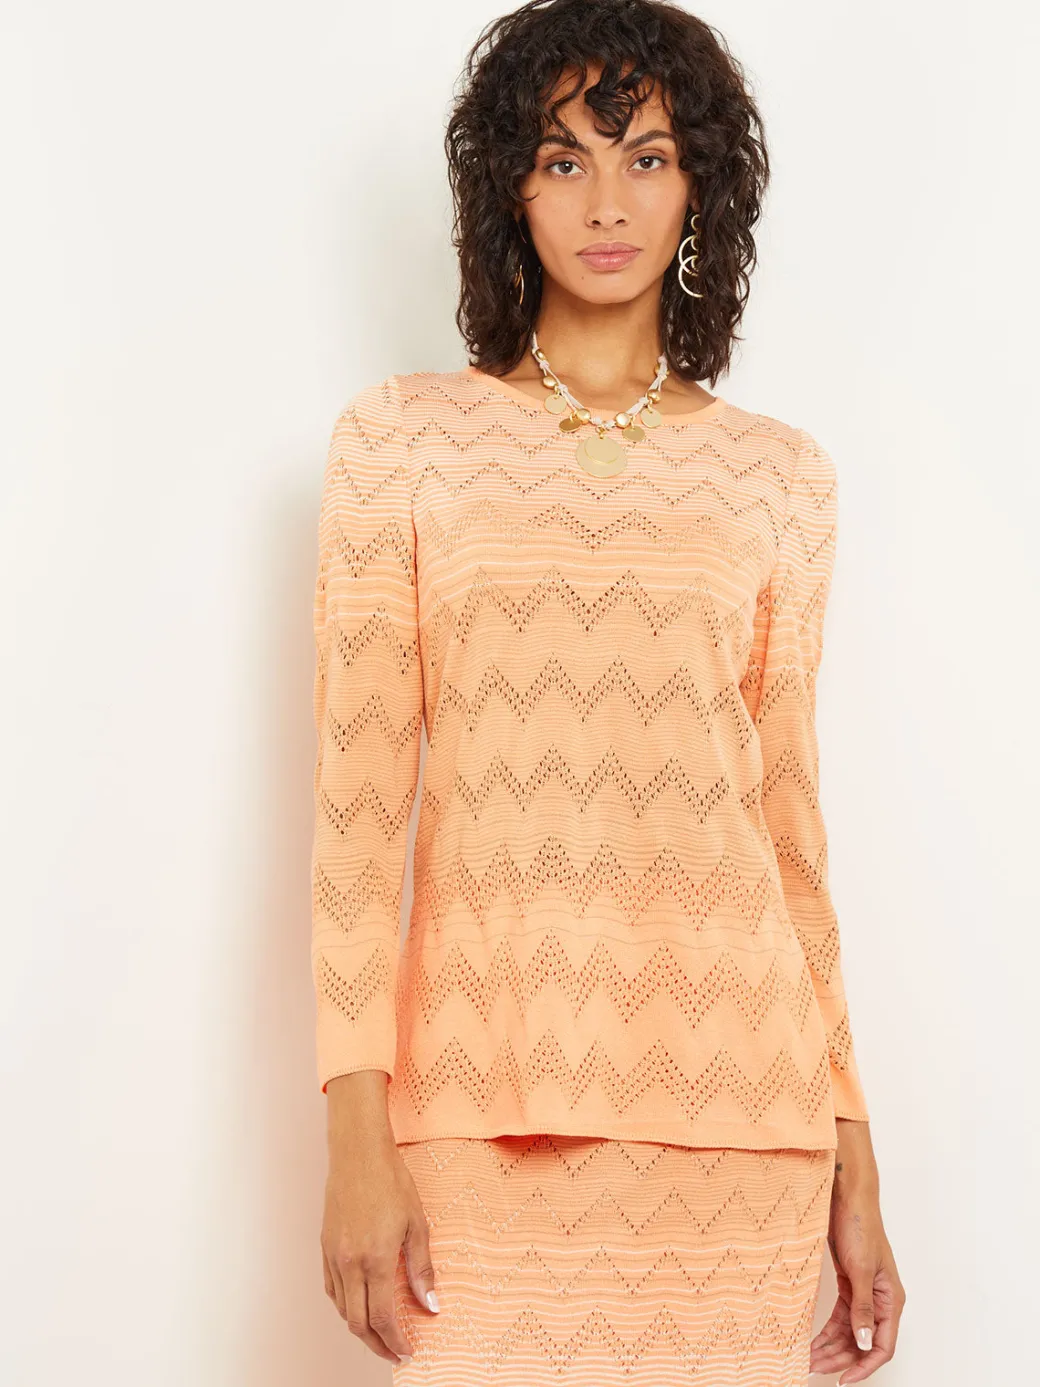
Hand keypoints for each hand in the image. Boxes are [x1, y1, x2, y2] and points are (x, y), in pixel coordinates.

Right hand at [320, 1071, 439, 1364]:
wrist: (358, 1152)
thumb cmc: (391, 1181)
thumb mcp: (417, 1224)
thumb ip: (422, 1268)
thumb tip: (430, 1305)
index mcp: (376, 1259)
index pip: (383, 1317)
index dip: (395, 1341)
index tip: (408, 1351)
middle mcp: (349, 1262)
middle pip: (358, 1322)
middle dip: (376, 1344)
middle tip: (394, 1352)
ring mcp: (333, 1255)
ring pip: (341, 1309)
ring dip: (359, 1327)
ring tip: (380, 1332)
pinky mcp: (324, 1246)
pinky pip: (331, 1289)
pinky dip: (345, 1305)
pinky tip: (359, 1303)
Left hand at [809, 1119, 905, 1382]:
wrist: (845, 1196)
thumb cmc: (859, 1225)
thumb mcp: (860, 1269)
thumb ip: (863, 1308)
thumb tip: (864, 1343)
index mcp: (890, 1299)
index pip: (882, 1345)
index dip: (864, 1366)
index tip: (842, 1379)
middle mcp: (879, 1299)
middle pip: (862, 1342)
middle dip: (840, 1358)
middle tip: (814, 1368)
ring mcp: (863, 1292)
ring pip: (850, 1331)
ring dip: (831, 1346)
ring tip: (809, 1358)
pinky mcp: (848, 1282)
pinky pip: (840, 1316)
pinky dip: (827, 1329)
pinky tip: (812, 1339)